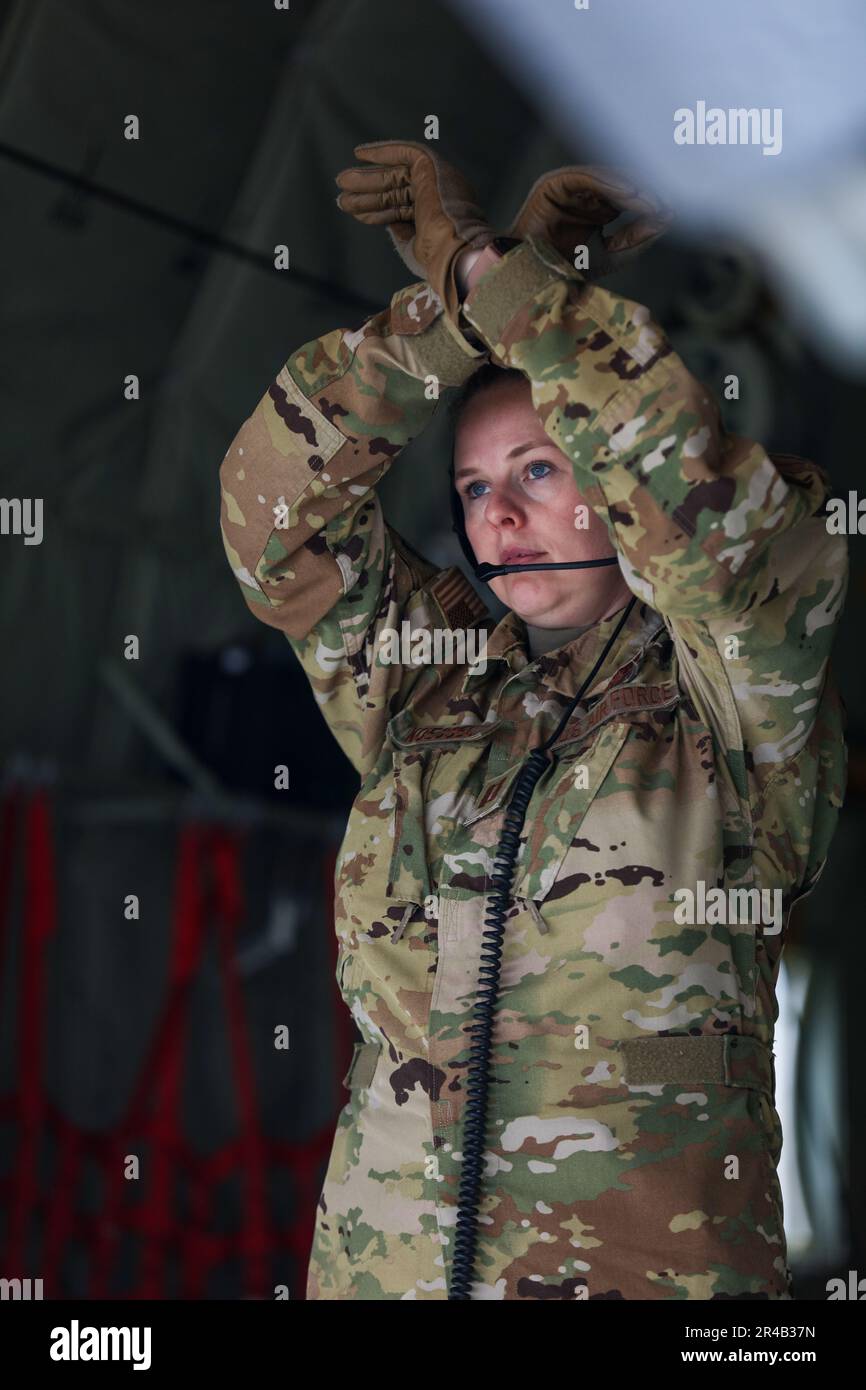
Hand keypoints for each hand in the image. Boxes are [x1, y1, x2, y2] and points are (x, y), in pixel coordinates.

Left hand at [335, 141, 494, 326]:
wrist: (451, 250)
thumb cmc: (434, 258)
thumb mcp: (411, 247)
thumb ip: (400, 231)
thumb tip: (385, 219)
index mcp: (439, 219)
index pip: (403, 209)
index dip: (377, 210)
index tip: (354, 212)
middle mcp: (439, 196)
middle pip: (397, 190)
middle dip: (368, 192)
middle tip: (342, 195)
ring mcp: (437, 181)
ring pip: (397, 174)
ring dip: (369, 176)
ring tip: (342, 181)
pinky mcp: (433, 166)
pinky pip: (406, 152)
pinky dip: (384, 151)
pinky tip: (359, 154)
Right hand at [508, 165, 670, 277]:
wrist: (526, 279)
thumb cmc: (562, 272)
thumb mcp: (608, 258)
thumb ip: (635, 240)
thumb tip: (667, 219)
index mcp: (596, 212)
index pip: (629, 202)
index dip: (649, 207)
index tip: (672, 213)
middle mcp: (584, 197)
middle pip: (621, 187)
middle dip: (645, 193)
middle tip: (669, 201)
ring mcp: (569, 189)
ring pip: (607, 180)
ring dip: (632, 189)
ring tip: (652, 200)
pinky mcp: (554, 184)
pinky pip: (588, 179)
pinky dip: (610, 184)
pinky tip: (631, 193)